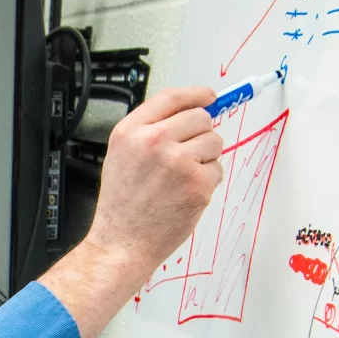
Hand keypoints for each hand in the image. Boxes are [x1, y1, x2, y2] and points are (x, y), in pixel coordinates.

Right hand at [37, 86, 225, 337]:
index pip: (172, 97)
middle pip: (200, 117)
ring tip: (182, 178)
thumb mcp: (121, 155)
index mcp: (131, 131)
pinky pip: (218, 169)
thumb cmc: (122, 205)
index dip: (195, 94)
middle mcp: (154, 142)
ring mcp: (178, 162)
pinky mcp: (197, 184)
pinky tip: (186, 194)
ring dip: (205, 158)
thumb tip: (189, 113)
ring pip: (214, 142)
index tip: (209, 96)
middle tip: (187, 155)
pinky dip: (208, 181)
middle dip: (200, 134)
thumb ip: (149, 131)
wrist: (122, 243)